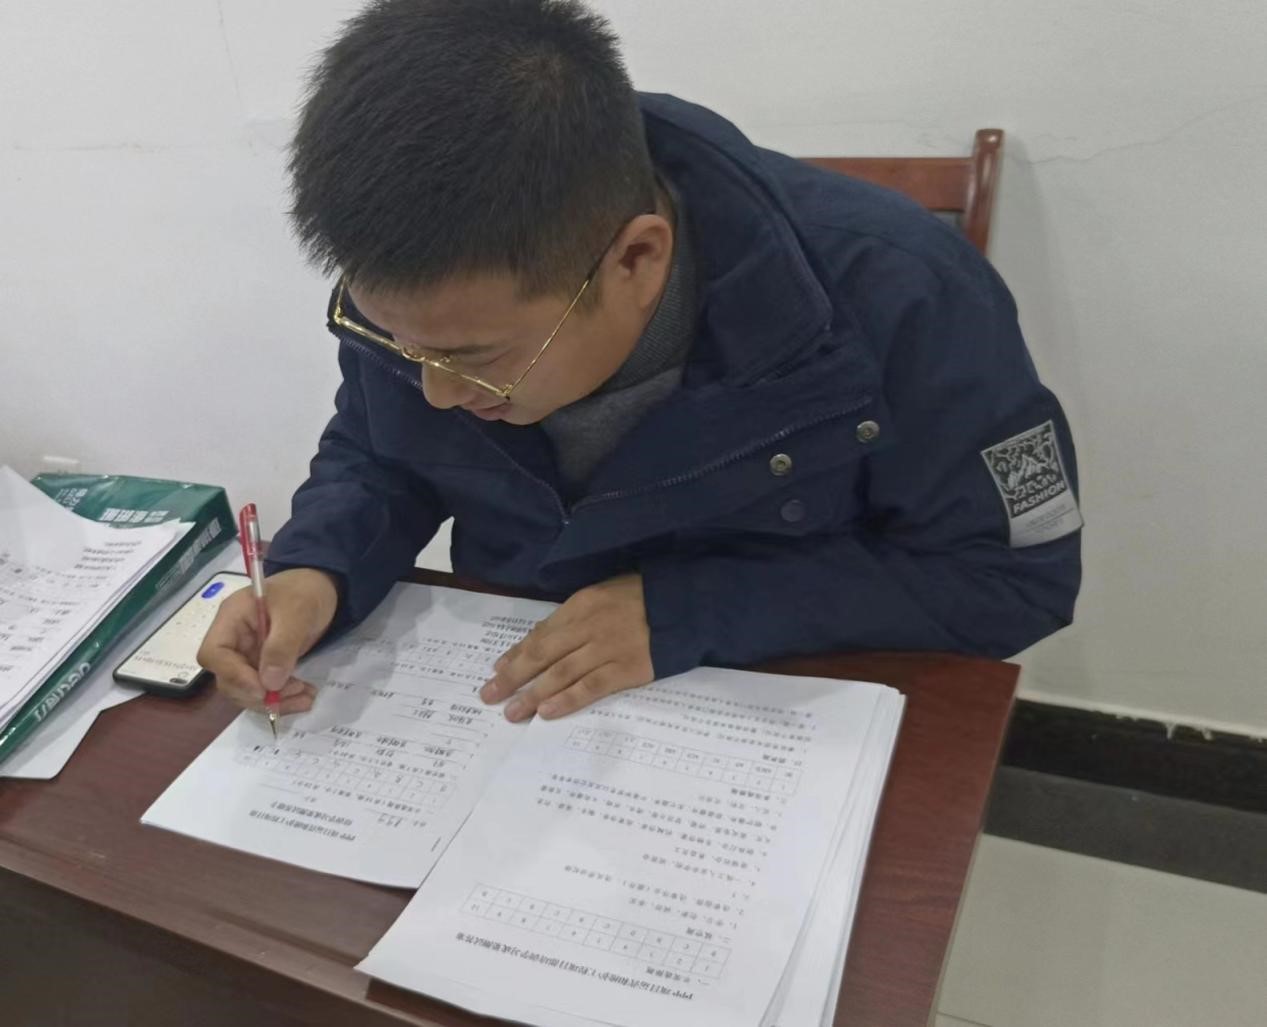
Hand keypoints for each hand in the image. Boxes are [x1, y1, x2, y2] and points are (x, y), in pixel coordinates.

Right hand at [197, 567, 338, 714]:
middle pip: (228, 679)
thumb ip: (282, 646)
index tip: (262, 689)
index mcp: (231, 619)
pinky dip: (282, 697)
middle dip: (258, 694)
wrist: (321, 587)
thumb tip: (269, 684)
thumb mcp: (297, 613)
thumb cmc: (304, 591)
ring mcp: (246, 654)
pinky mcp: (262, 665)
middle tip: (295, 693)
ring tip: (306, 698)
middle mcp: (233, 639)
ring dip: (273, 700)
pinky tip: (305, 695)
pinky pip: (263, 688)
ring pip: (246, 690)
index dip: (233, 676)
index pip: (214, 654)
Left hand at [479, 574, 653, 720]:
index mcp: (581, 604)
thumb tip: (541, 638)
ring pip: (561, 674)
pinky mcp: (627, 670)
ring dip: (533, 694)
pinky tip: (547, 712)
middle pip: (543, 654)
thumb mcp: (604, 593)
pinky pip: (591, 687)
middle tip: (490, 695)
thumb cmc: (644, 597)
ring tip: (512, 712)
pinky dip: (567, 700)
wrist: (686, 605)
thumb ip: (575, 616)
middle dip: (513, 676)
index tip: (497, 669)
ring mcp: (608, 649)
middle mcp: (589, 626)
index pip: (541, 633)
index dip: (517, 653)